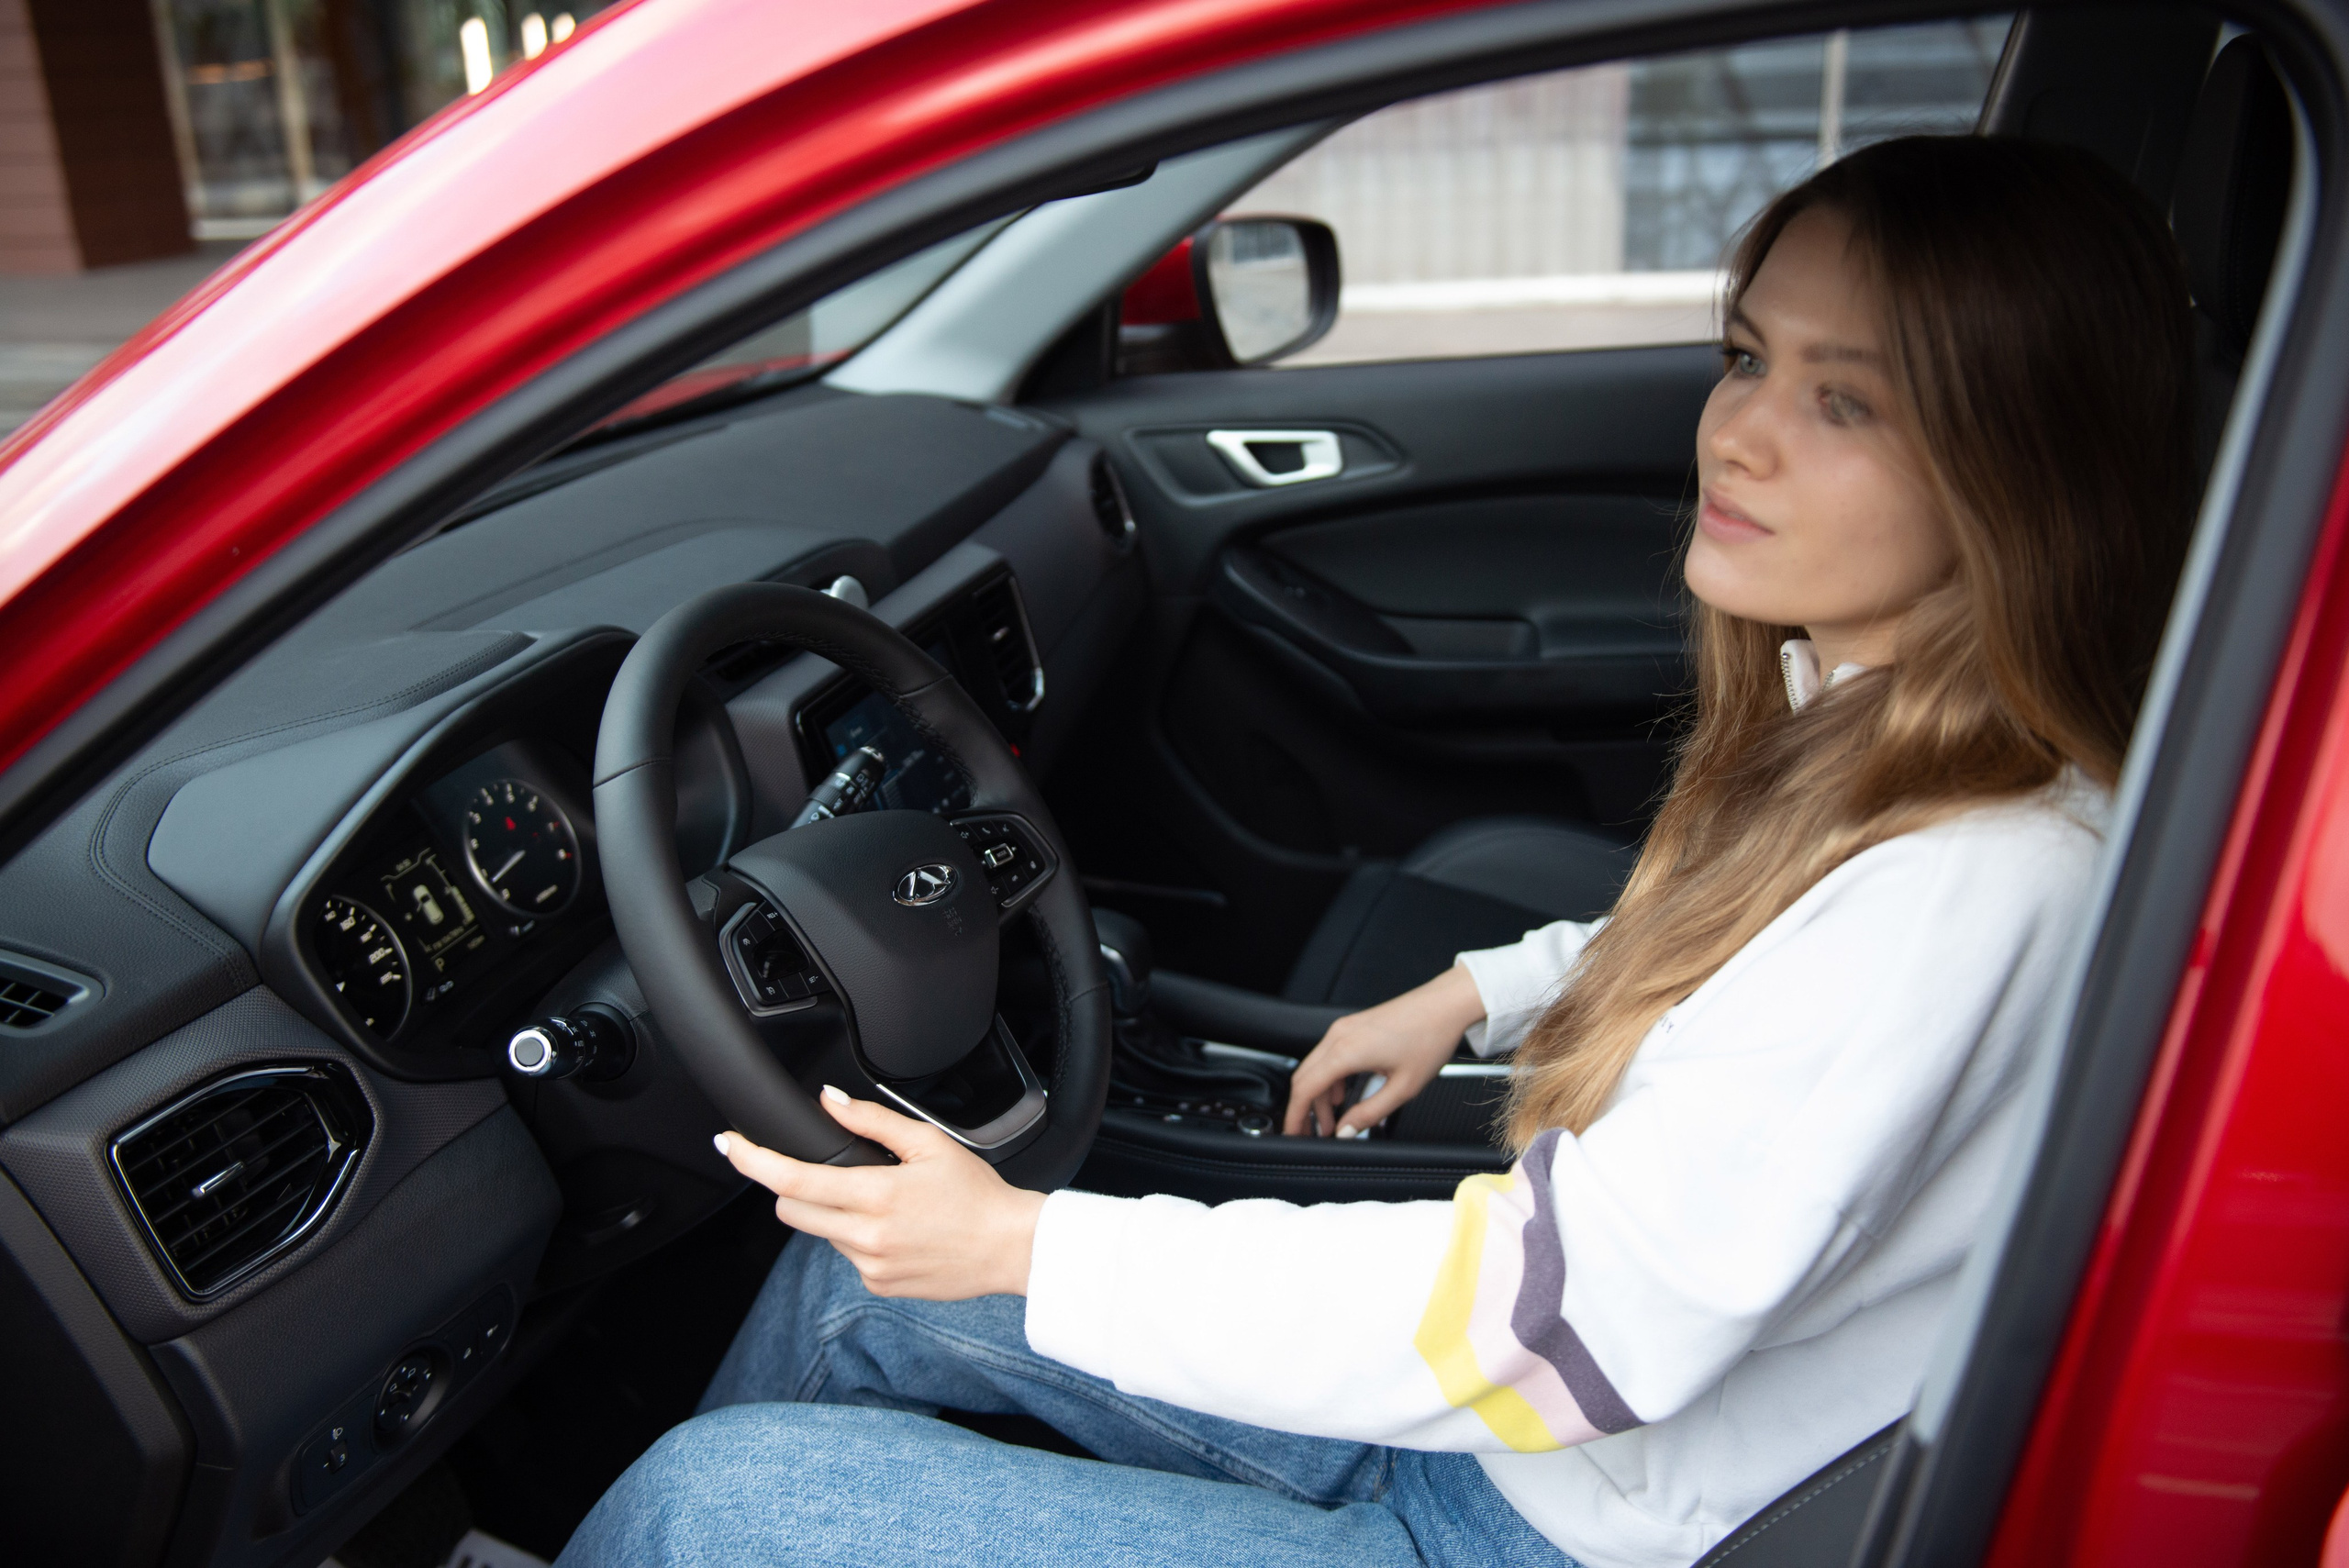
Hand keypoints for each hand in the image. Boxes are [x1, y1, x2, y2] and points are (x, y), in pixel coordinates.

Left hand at [714, 1086, 1046, 1298]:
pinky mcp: (878, 1285)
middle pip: (791, 1209)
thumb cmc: (976, 1194)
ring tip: (885, 1205)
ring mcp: (869, 1266)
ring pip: (820, 1232)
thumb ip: (871, 1121)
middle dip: (795, 1187)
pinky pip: (846, 1256)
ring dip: (834, 1214)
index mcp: (875, 1195)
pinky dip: (858, 1239)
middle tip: (831, 1173)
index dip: (752, 1160)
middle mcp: (866, 1236)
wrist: (1010, 1248)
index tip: (729, 1144)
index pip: (792, 1179)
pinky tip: (896, 1231)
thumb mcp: (929, 1143)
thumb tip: (830, 1102)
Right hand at [1283, 963, 1487, 1137]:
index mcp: (1346, 1051)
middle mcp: (1338, 1036)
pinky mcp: (1352, 1026)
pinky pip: (1328, 1056)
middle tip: (1313, 1135)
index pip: (1305, 1089)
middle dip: (1305, 1110)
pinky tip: (1343, 1095)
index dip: (1295, 1117)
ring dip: (1319, 1096)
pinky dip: (1329, 1079)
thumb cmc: (1430, 1038)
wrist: (1445, 1005)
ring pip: (1315, 1067)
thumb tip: (1346, 1131)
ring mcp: (1343, 1028)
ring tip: (1333, 1121)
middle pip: (1304, 1078)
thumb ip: (1369, 1114)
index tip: (1294, 1135)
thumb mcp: (1402, 1088)